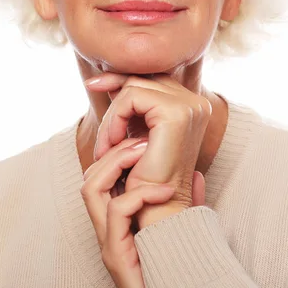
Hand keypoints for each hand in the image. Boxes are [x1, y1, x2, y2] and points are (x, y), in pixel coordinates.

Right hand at [80, 136, 175, 287]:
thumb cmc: (179, 272)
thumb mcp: (182, 229)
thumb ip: (186, 204)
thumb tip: (198, 175)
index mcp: (116, 222)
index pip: (100, 178)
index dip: (116, 155)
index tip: (143, 143)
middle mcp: (105, 230)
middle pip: (90, 177)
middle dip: (114, 152)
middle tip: (143, 142)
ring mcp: (108, 243)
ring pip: (91, 188)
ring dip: (117, 163)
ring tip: (145, 154)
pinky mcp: (116, 255)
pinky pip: (117, 210)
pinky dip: (140, 193)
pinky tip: (165, 191)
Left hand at [85, 72, 211, 227]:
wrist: (158, 211)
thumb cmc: (147, 177)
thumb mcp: (139, 132)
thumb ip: (134, 106)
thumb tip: (112, 80)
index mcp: (193, 105)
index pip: (154, 77)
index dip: (123, 78)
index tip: (95, 84)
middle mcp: (197, 102)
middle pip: (145, 76)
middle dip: (113, 84)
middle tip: (90, 88)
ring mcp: (190, 105)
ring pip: (134, 86)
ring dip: (112, 116)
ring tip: (106, 144)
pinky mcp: (176, 112)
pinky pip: (131, 98)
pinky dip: (114, 119)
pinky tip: (112, 142)